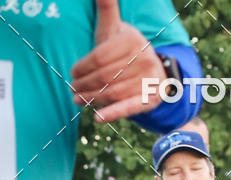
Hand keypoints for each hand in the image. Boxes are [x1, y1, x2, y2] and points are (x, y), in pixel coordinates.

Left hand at [71, 0, 167, 122]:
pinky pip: (129, 107)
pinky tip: (98, 118)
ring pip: (114, 92)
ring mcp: (149, 80)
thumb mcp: (116, 29)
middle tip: (72, 90)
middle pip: (106, 76)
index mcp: (132, 41)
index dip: (83, 67)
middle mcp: (143, 60)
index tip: (73, 73)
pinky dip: (113, 113)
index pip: (100, 57)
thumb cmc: (126, 49)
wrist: (156, 70)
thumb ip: (107, 9)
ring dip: (92, 99)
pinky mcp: (151, 99)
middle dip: (85, 85)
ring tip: (78, 100)